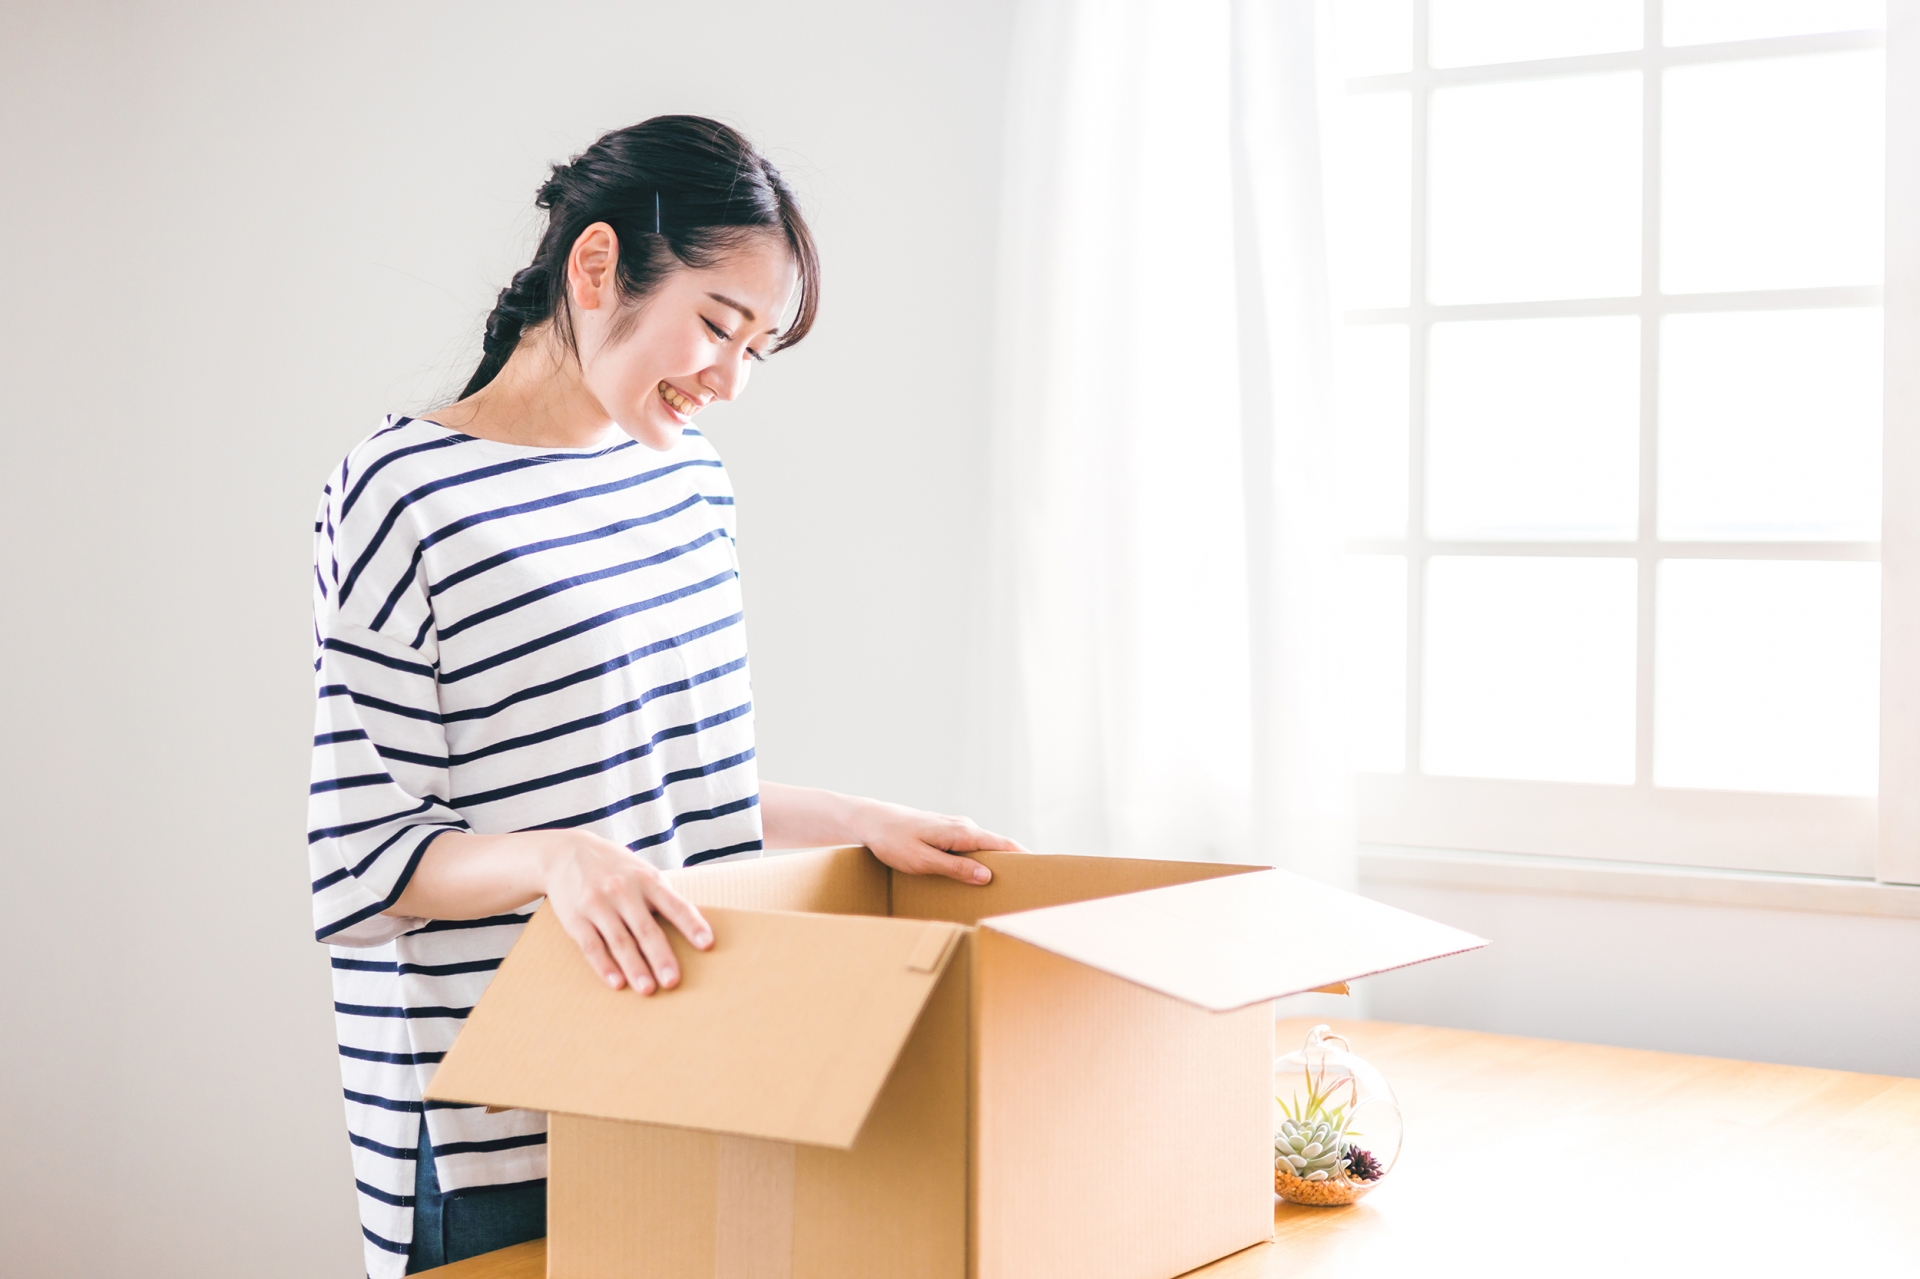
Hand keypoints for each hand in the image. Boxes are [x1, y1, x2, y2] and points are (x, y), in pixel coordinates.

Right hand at [539, 830, 713, 993]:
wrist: (564, 852)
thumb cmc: (615, 868)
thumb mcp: (641, 871)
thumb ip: (661, 896)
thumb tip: (691, 927)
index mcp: (647, 879)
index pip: (674, 904)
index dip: (691, 924)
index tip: (706, 944)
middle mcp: (623, 890)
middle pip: (646, 928)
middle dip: (660, 956)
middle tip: (672, 981)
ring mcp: (597, 904)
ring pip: (619, 941)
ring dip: (634, 968)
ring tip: (648, 990)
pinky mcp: (575, 918)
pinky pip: (592, 946)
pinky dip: (604, 966)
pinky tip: (616, 983)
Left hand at [850, 800, 1026, 884]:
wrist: (871, 820)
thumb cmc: (893, 841)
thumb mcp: (923, 861)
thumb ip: (955, 869)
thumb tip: (987, 877)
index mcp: (963, 833)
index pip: (1004, 845)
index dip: (1024, 858)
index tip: (1042, 872)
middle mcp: (964, 826)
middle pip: (998, 846)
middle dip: (1013, 865)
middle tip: (1027, 888)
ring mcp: (956, 827)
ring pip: (984, 847)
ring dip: (995, 864)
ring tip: (1005, 887)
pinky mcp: (947, 831)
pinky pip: (972, 847)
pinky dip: (980, 860)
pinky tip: (977, 876)